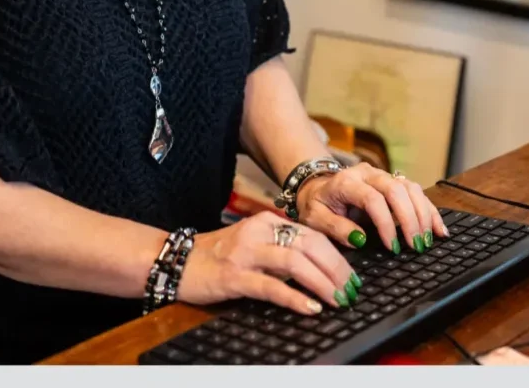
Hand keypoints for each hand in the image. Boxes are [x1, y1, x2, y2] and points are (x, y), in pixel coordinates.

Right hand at [177, 211, 361, 314]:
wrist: (177, 260)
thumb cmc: (218, 255)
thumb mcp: (253, 243)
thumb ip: (282, 248)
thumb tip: (321, 267)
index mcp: (267, 222)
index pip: (313, 235)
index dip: (337, 257)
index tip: (351, 277)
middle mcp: (259, 232)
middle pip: (310, 245)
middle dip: (337, 270)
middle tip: (351, 291)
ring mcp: (246, 253)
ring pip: (295, 262)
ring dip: (323, 282)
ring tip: (338, 299)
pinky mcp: (234, 276)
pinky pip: (271, 285)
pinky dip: (295, 297)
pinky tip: (311, 307)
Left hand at [296, 162, 449, 253]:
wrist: (317, 186)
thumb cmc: (317, 205)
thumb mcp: (314, 219)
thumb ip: (335, 228)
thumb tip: (359, 239)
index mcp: (347, 182)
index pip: (372, 199)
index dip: (385, 223)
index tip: (392, 246)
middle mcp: (367, 174)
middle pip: (396, 189)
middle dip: (410, 219)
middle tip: (415, 245)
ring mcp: (382, 175)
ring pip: (410, 187)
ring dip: (423, 214)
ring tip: (428, 240)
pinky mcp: (393, 181)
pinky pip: (416, 191)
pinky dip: (429, 209)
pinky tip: (438, 228)